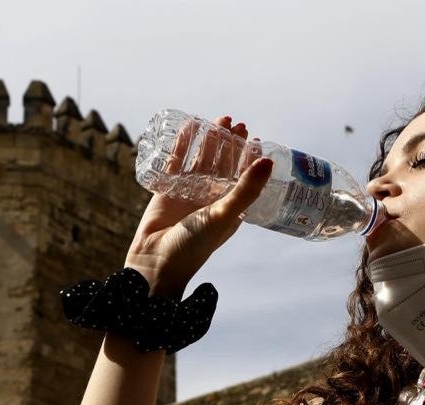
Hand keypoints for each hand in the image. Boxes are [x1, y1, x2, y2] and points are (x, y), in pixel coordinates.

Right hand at [124, 115, 274, 297]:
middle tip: (238, 124)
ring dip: (209, 141)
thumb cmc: (194, 246)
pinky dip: (183, 144)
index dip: (249, 158)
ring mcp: (189, 193)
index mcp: (230, 208)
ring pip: (201, 160)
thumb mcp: (224, 216)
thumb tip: (268, 161)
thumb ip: (246, 190)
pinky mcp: (167, 189)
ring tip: (219, 121)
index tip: (256, 140)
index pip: (243, 177)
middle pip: (223, 164)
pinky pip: (177, 162)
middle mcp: (211, 199)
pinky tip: (189, 126)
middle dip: (230, 144)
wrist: (156, 262)